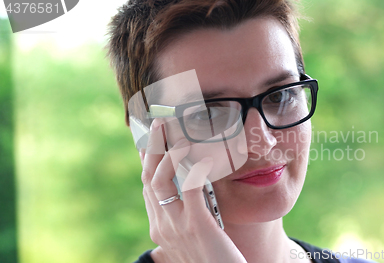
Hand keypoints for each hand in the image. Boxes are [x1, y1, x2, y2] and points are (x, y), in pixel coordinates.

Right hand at [139, 120, 246, 262]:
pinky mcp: (197, 226)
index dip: (147, 162)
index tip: (151, 141)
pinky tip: (204, 157)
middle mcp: (162, 226)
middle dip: (153, 148)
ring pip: (160, 180)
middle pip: (148, 179)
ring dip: (167, 152)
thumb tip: (191, 189)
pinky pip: (191, 188)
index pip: (147, 188)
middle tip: (159, 125)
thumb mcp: (192, 238)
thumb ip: (186, 217)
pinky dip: (195, 169)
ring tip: (177, 132)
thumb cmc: (211, 260)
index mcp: (160, 228)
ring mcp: (177, 226)